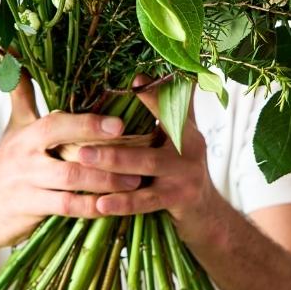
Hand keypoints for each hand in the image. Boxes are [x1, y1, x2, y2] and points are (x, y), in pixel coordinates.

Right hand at [0, 75, 142, 253]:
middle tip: (136, 152)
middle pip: (67, 150)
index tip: (119, 123)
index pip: (57, 123)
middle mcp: (25, 155)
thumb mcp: (13, 127)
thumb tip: (15, 50)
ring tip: (135, 180)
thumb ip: (22, 93)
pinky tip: (111, 205)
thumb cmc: (4, 164)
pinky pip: (66, 207)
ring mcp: (27, 183)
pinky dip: (90, 207)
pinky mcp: (30, 209)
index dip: (87, 122)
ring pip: (72, 180)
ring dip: (105, 181)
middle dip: (103, 152)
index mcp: (26, 132)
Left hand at [76, 75, 226, 244]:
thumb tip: (152, 74)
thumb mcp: (182, 137)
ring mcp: (187, 174)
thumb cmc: (183, 169)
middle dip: (119, 127)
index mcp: (187, 127)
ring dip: (112, 162)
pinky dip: (122, 202)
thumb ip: (170, 107)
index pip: (169, 104)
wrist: (208, 215)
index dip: (153, 93)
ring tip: (82, 159)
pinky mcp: (181, 200)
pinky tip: (100, 204)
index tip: (134, 81)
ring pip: (146, 164)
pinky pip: (146, 201)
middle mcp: (191, 146)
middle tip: (84, 134)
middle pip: (153, 134)